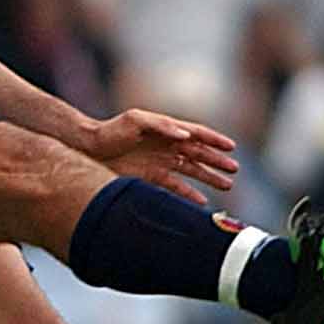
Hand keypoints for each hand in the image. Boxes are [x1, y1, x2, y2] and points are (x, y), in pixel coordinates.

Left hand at [85, 109, 239, 203]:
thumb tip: (185, 135)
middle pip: (199, 154)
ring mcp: (161, 162)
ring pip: (192, 171)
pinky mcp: (151, 177)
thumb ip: (161, 125)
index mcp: (167, 129)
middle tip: (234, 170)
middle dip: (217, 161)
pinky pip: (176, 187)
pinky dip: (189, 194)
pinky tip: (202, 203)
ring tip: (227, 185)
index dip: (214, 140)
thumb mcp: (135, 120)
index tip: (231, 147)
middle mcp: (167, 145)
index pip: (196, 134)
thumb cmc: (111, 130)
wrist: (89, 149)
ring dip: (209, 178)